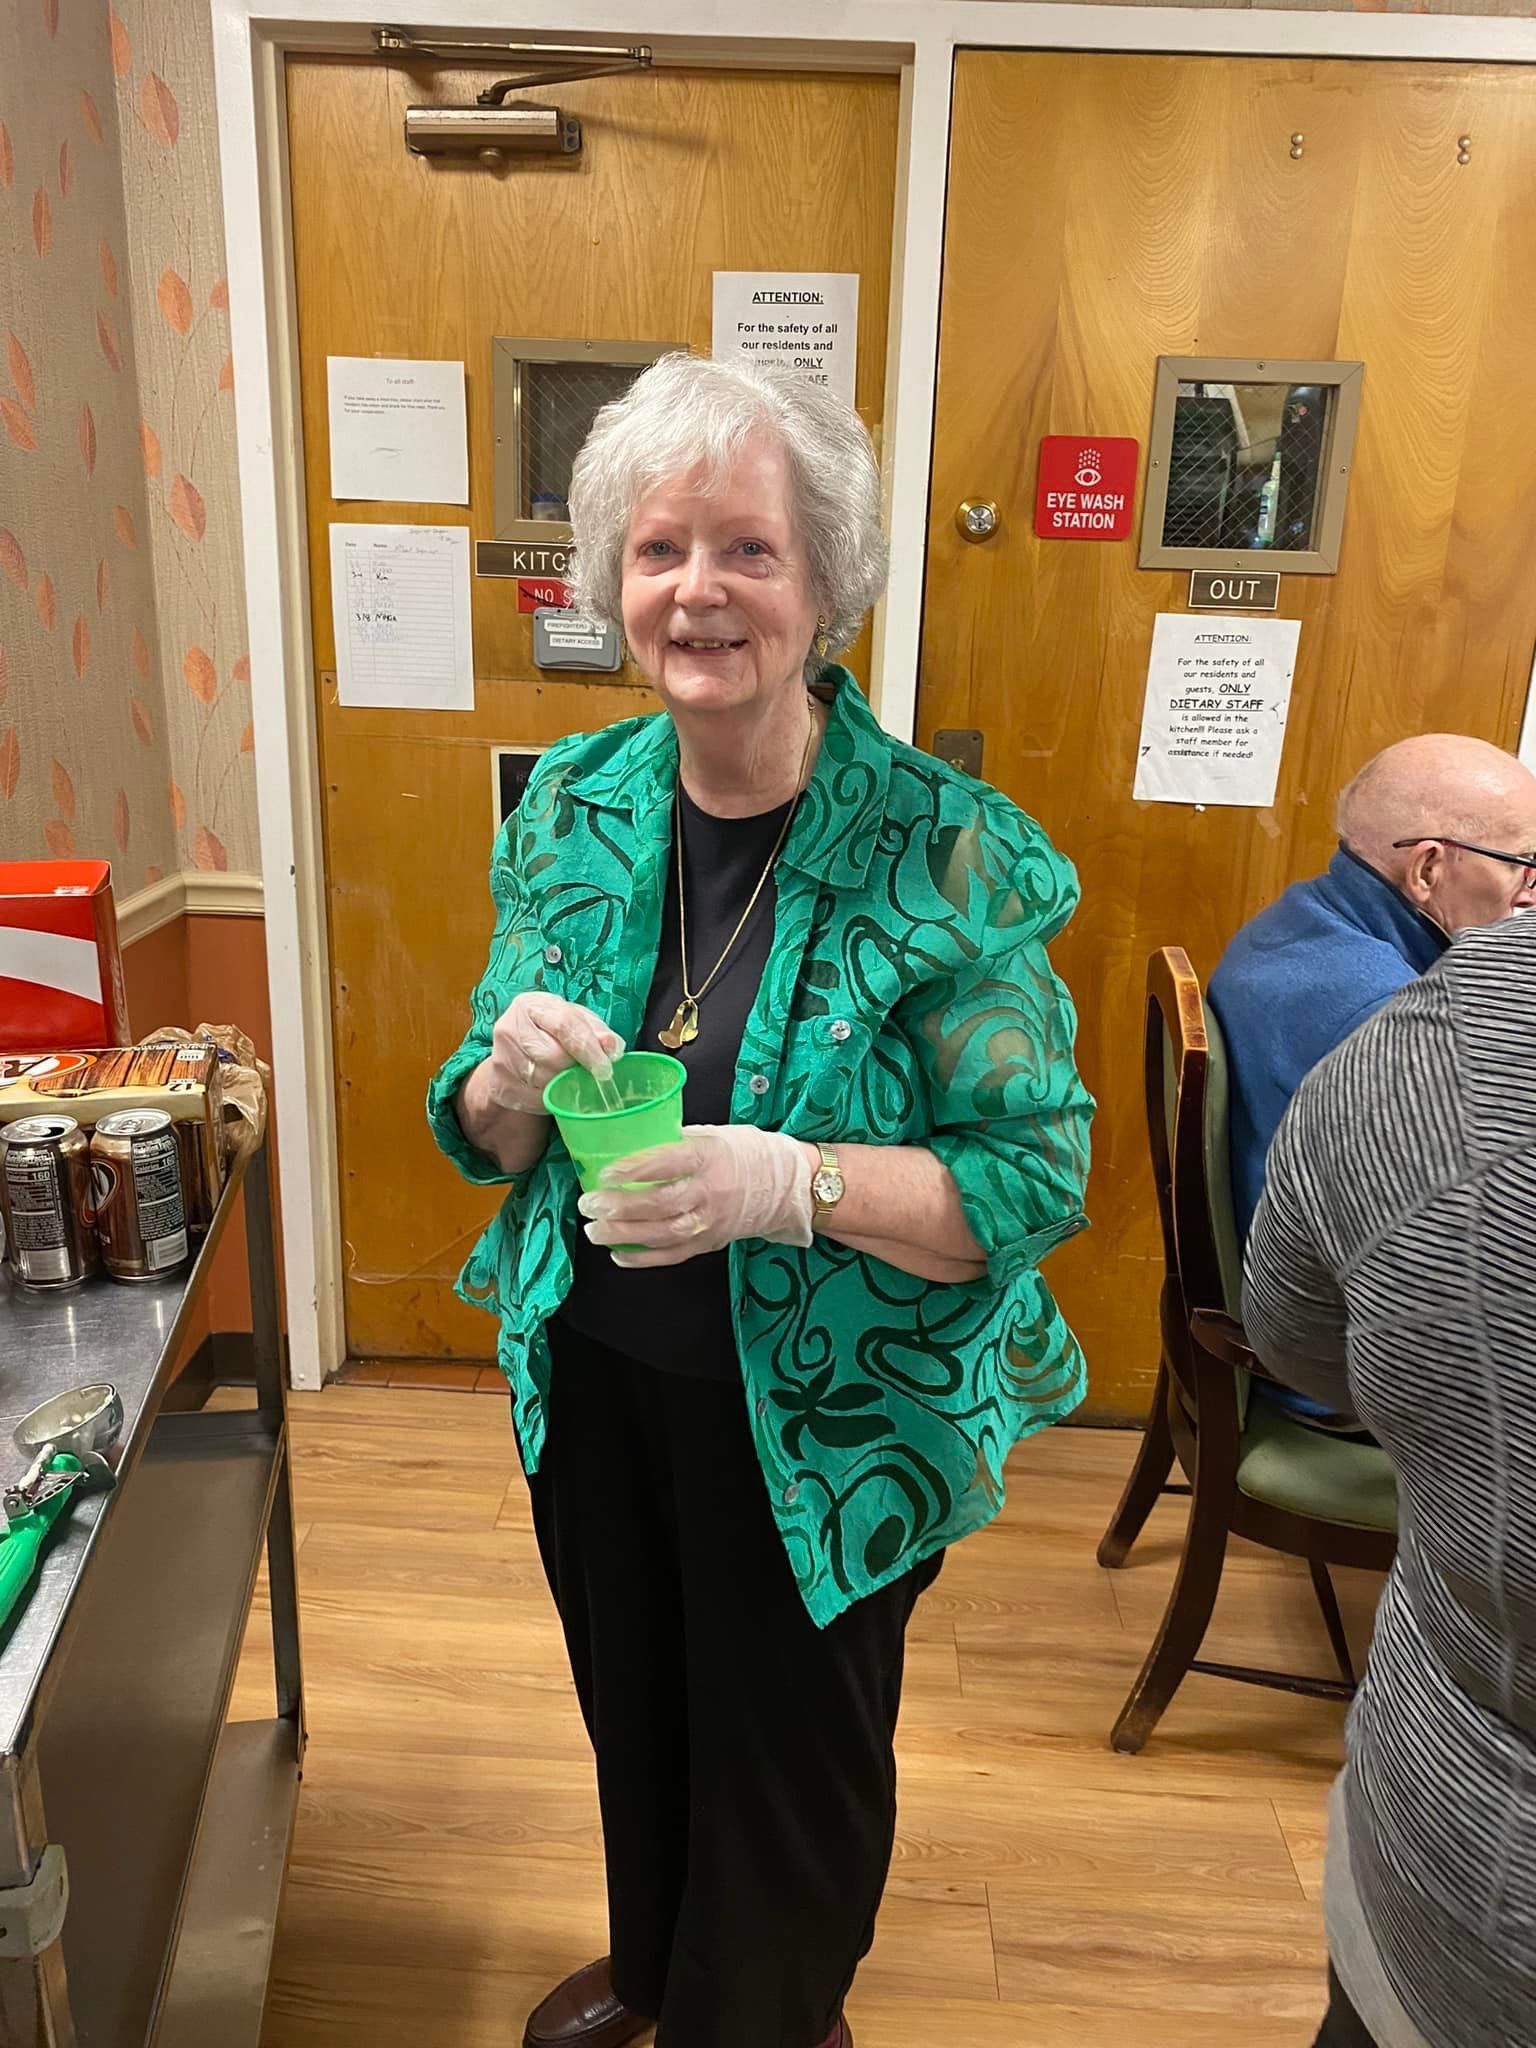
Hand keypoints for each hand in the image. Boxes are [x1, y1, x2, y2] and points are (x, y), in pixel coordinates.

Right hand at [482, 991, 623, 1117]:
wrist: (515, 1053)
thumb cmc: (554, 1033)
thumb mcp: (578, 1022)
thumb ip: (598, 1031)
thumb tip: (612, 1046)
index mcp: (531, 1005)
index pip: (563, 1024)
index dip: (588, 1048)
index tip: (605, 1068)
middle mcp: (509, 1028)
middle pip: (551, 1055)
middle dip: (575, 1067)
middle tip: (586, 1072)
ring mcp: (500, 1057)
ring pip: (543, 1079)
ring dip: (564, 1083)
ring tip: (568, 1077)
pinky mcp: (500, 1084)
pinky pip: (534, 1097)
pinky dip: (551, 1096)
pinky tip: (553, 1088)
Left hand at [579, 1125, 813, 1268]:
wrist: (782, 1185)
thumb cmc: (741, 1154)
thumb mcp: (711, 1134)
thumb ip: (674, 1141)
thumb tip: (630, 1143)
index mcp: (709, 1156)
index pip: (669, 1163)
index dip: (635, 1169)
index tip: (606, 1173)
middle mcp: (711, 1191)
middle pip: (661, 1204)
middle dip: (620, 1207)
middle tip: (590, 1204)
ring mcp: (711, 1221)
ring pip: (663, 1234)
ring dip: (624, 1235)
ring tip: (595, 1230)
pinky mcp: (710, 1242)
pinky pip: (674, 1255)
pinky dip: (643, 1258)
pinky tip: (618, 1254)